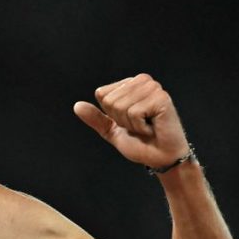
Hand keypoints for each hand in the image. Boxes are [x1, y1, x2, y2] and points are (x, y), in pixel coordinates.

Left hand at [73, 73, 189, 168]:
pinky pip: (134, 112)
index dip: (111, 115)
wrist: (160, 158)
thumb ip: (96, 118)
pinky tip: (153, 127)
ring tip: (146, 127)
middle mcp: (142, 81)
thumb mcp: (112, 130)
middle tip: (139, 126)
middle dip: (121, 120)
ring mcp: (153, 88)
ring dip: (131, 124)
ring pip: (120, 106)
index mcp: (129, 84)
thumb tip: (77, 106)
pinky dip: (140, 127)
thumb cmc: (140, 143)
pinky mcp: (161, 97)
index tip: (129, 122)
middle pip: (110, 101)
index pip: (102, 94)